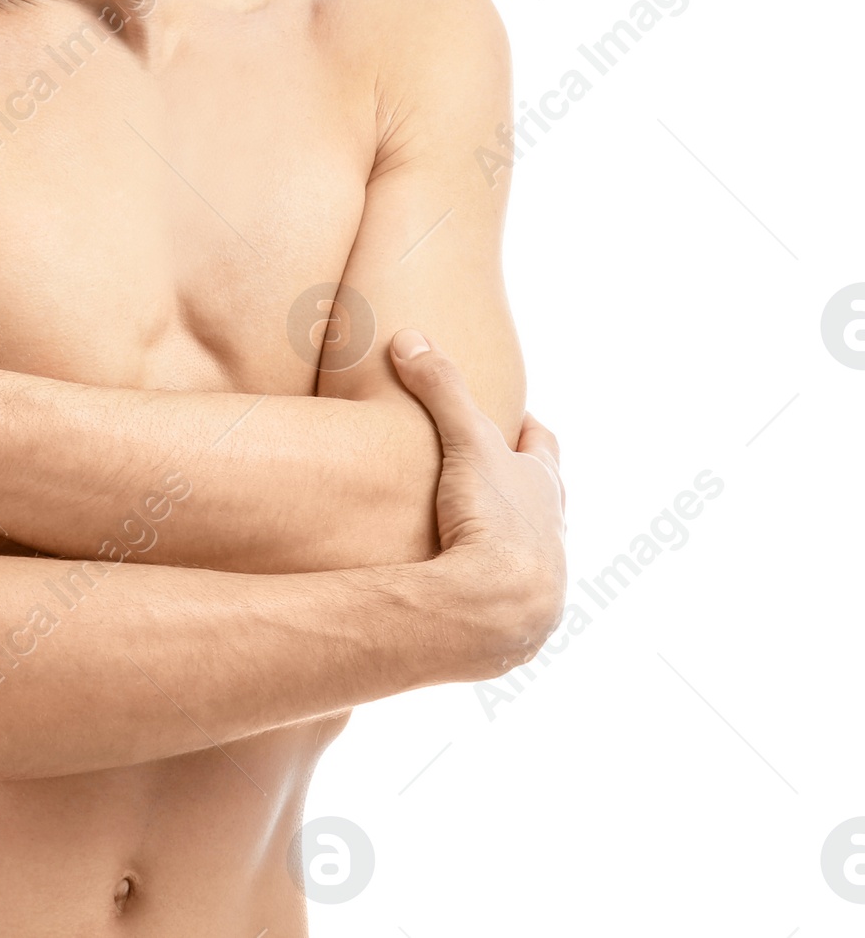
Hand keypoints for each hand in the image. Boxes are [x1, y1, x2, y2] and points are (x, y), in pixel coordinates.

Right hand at [389, 328, 566, 677]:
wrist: (498, 610)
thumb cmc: (493, 519)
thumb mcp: (466, 440)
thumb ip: (440, 388)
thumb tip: (408, 339)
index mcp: (543, 486)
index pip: (543, 446)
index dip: (526, 429)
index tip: (511, 416)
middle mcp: (551, 533)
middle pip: (543, 500)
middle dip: (520, 486)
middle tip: (489, 473)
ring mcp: (538, 580)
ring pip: (529, 550)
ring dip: (506, 540)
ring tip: (473, 536)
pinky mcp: (515, 621)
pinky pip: (502, 593)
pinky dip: (487, 585)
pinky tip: (462, 590)